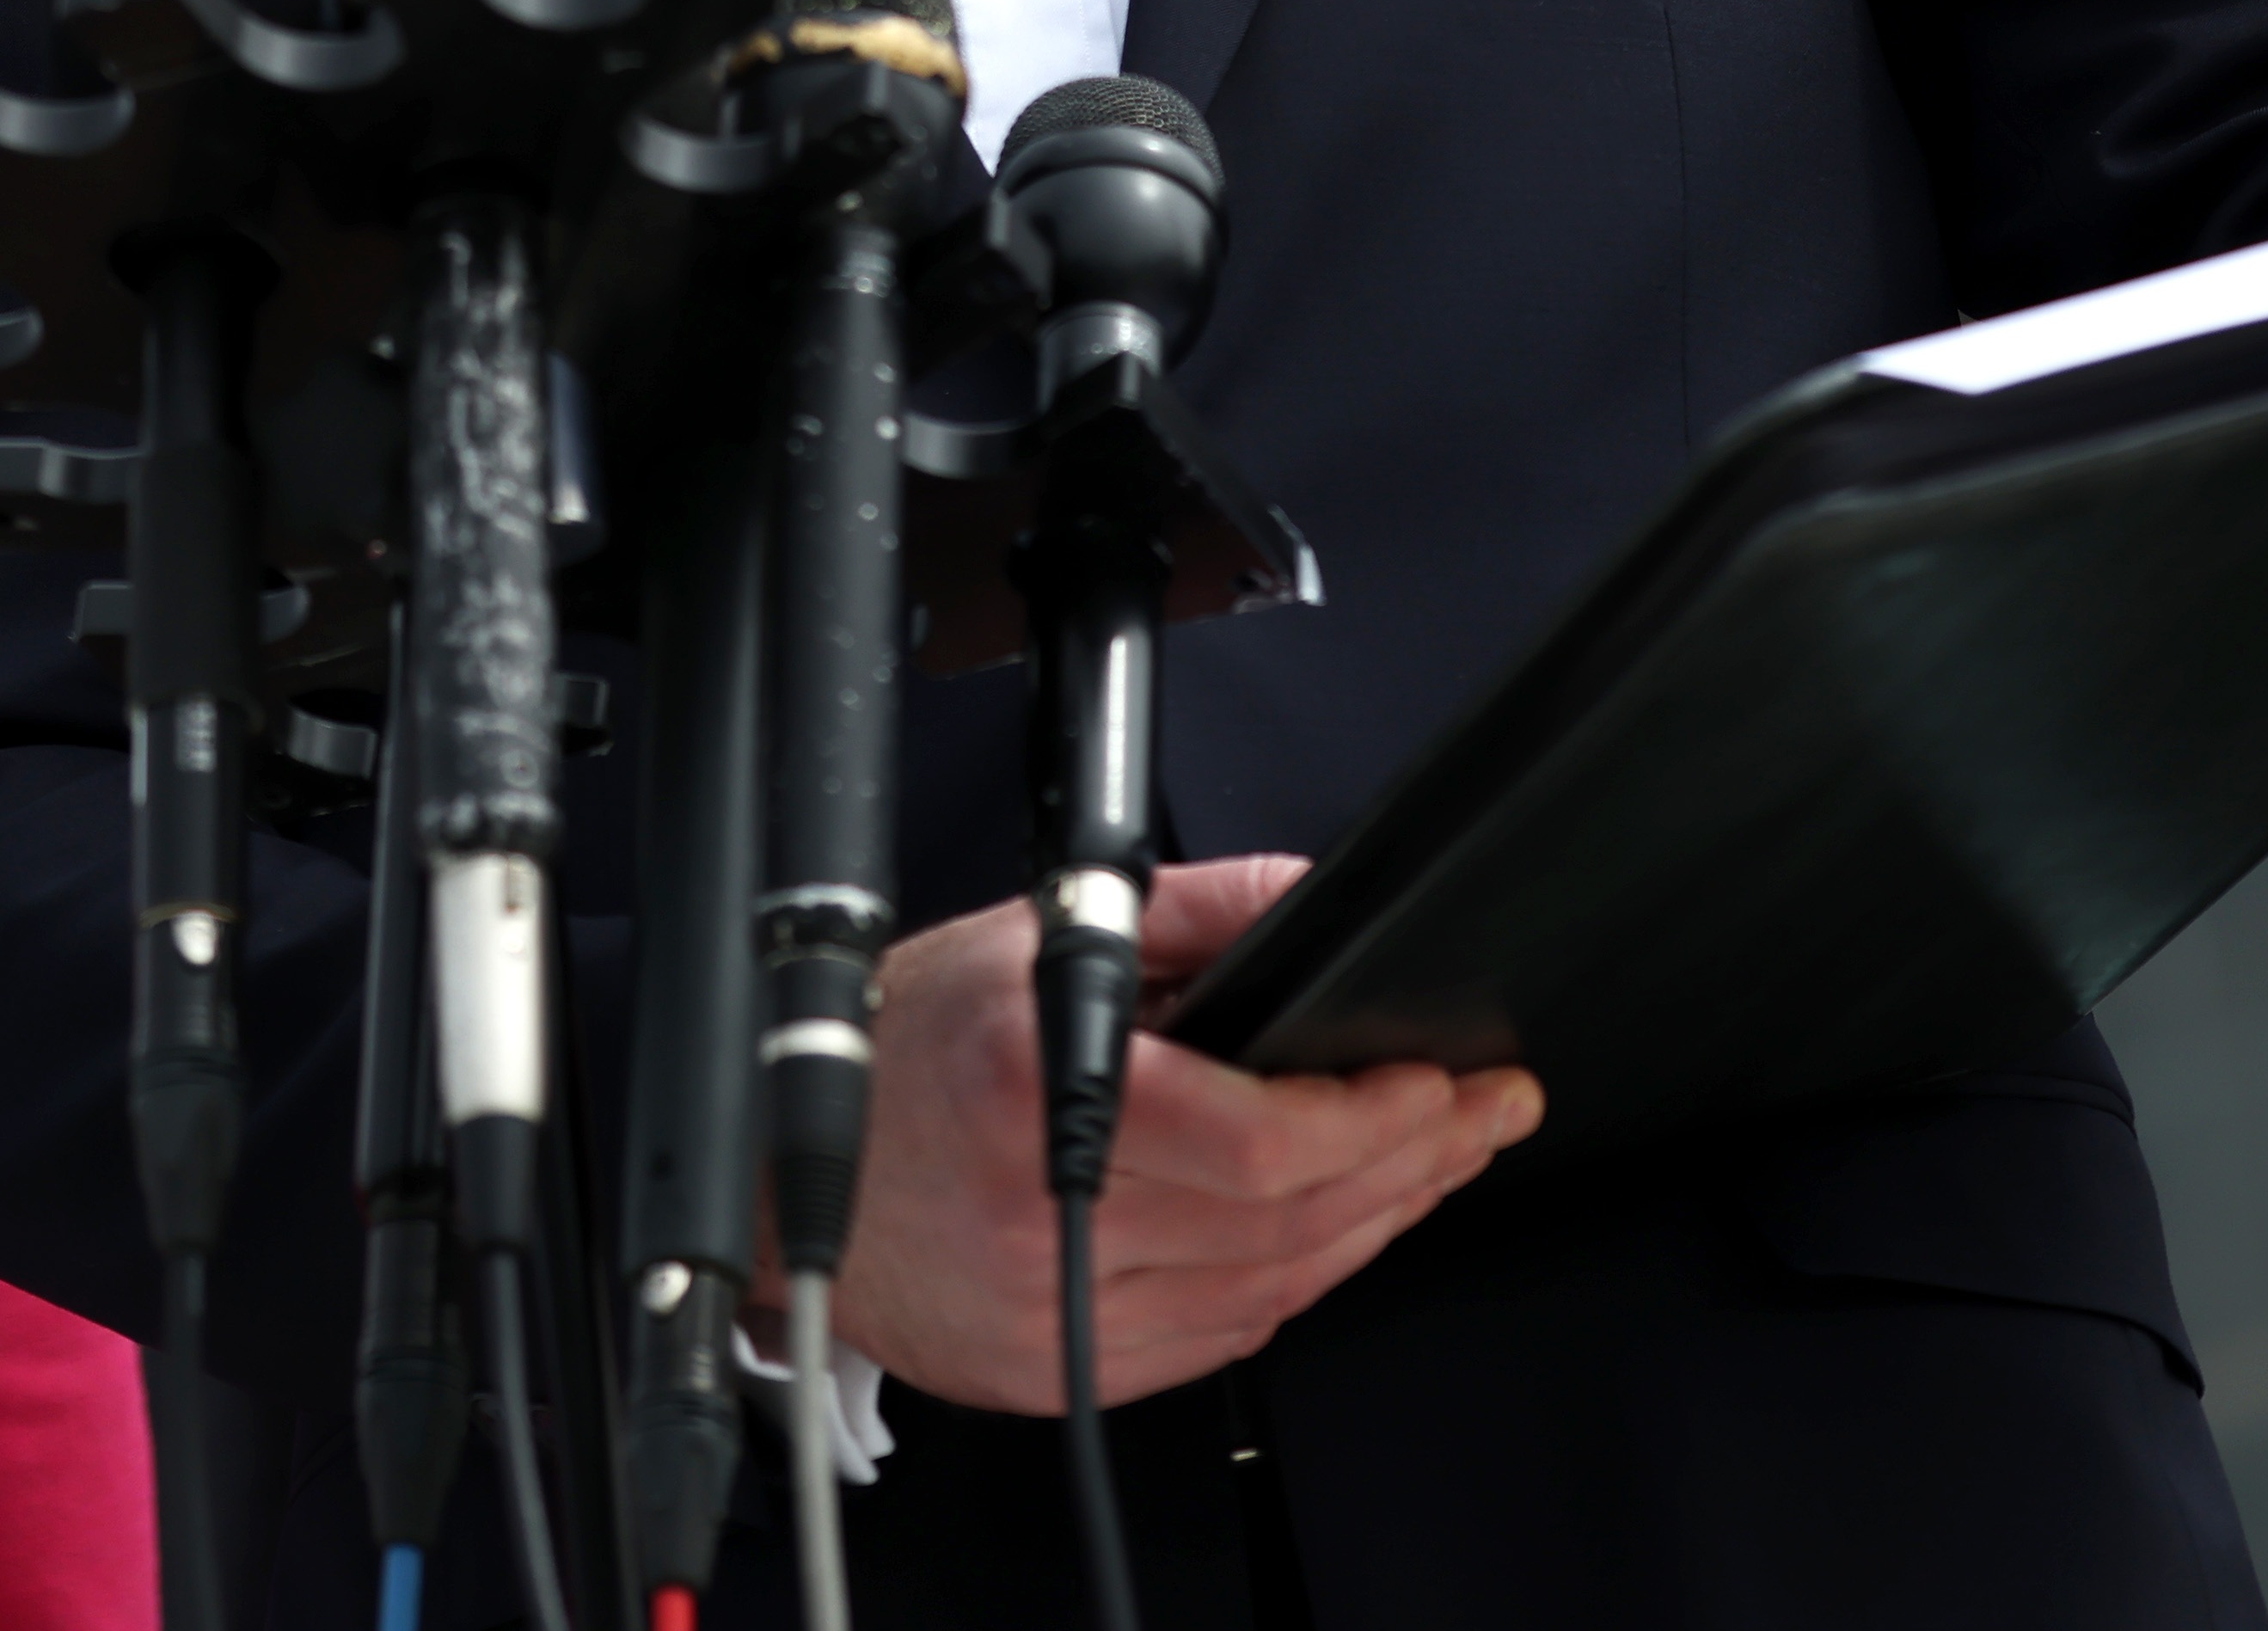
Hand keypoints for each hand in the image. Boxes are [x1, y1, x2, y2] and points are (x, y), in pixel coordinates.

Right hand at [821, 855, 1541, 1413]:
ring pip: (1268, 1288)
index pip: (1253, 1140)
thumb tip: (1308, 899)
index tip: (1442, 1085)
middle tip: (1481, 1118)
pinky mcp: (1052, 1368)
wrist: (785, 1175)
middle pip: (1283, 1218)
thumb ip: (1197, 912)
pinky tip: (1335, 1232)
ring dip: (1371, 1226)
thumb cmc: (904, 1047)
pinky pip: (1218, 1339)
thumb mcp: (1041, 932)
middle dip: (1411, 1163)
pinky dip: (1294, 1284)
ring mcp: (1046, 1307)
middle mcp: (1042, 1210)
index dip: (1369, 1121)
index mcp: (1038, 1087)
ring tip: (1430, 1167)